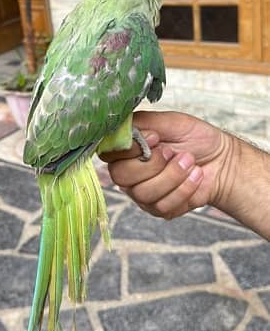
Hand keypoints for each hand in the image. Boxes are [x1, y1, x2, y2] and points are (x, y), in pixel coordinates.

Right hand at [100, 111, 233, 220]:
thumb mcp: (167, 121)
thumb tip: (122, 128)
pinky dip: (185, 188)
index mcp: (126, 150)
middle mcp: (128, 173)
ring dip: (173, 176)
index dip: (130, 149)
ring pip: (143, 193)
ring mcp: (142, 193)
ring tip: (190, 162)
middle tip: (173, 152)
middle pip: (121, 177)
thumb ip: (140, 122)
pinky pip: (163, 205)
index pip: (108, 154)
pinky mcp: (159, 209)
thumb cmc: (193, 137)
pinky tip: (195, 176)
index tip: (155, 137)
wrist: (222, 158)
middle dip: (153, 164)